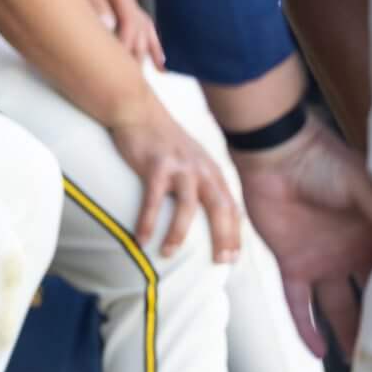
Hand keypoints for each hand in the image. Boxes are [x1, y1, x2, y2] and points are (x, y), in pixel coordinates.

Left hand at [72, 0, 164, 67]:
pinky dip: (151, 47)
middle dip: (136, 52)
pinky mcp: (124, 11)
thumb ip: (93, 2)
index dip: (127, 42)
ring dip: (147, 52)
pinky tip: (160, 65)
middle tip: (132, 77)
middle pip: (139, 28)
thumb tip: (108, 24)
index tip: (120, 62)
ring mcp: (127, 2)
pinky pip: (143, 30)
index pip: (130, 20)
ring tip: (151, 74)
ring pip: (144, 31)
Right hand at [108, 93, 243, 259]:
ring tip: (169, 254)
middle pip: (220, 208)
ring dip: (179, 234)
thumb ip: (201, 178)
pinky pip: (152, 200)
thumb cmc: (160, 137)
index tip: (232, 257)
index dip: (235, 233)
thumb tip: (205, 209)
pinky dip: (147, 221)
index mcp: (211, 169)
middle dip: (223, 238)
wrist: (136, 109)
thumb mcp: (191, 156)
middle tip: (219, 262)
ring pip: (187, 207)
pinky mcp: (154, 165)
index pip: (231, 206)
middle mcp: (200, 169)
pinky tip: (140, 239)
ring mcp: (178, 166)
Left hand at [234, 115, 371, 357]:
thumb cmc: (322, 162)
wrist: (275, 154)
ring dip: (349, 335)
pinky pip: (298, 303)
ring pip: (338, 309)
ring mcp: (322, 262)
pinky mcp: (292, 264)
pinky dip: (306, 327)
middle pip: (371, 299)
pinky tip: (319, 354)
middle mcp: (352, 256)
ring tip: (364, 366)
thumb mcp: (362, 186)